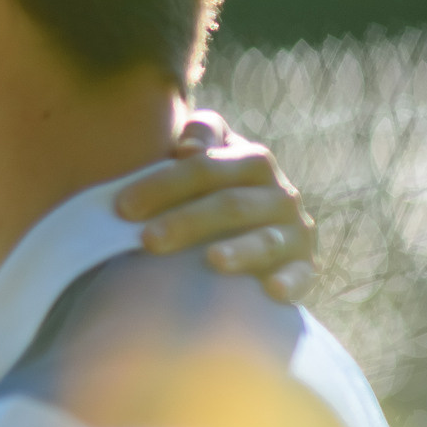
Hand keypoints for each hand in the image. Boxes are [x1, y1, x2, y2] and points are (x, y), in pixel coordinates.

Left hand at [114, 109, 317, 303]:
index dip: (164, 184)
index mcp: (252, 162)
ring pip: (265, 240)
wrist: (263, 227)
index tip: (123, 207)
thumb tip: (187, 147)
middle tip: (147, 240)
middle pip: (231, 204)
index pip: (206, 168)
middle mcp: (279, 194)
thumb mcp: (211, 157)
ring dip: (240, 250)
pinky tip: (271, 290)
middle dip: (188, 221)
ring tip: (211, 260)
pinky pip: (300, 275)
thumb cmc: (218, 190)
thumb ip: (200, 136)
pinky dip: (288, 282)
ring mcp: (293, 232)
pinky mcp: (304, 267)